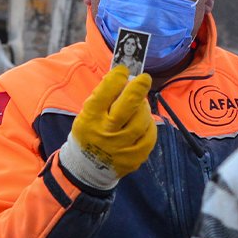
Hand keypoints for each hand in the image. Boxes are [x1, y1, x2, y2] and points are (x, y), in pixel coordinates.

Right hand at [58, 66, 156, 189]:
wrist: (88, 167)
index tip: (123, 70)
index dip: (116, 79)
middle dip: (138, 88)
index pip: (104, 94)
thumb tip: (125, 78)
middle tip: (144, 78)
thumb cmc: (91, 131)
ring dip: (143, 107)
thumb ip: (104, 96)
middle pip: (128, 106)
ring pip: (142, 120)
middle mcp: (105, 134)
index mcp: (90, 119)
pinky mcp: (134, 158)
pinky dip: (149, 125)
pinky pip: (150, 136)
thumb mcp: (88, 113)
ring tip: (139, 104)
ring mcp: (121, 148)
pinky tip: (144, 121)